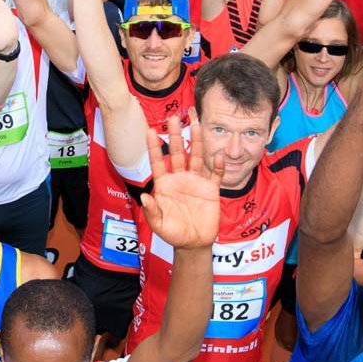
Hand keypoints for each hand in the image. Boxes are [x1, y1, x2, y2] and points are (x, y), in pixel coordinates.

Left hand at [139, 111, 220, 250]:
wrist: (194, 243)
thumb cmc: (173, 234)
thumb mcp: (159, 225)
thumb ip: (152, 211)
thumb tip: (144, 196)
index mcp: (164, 184)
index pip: (158, 162)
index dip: (154, 147)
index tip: (151, 131)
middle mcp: (180, 178)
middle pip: (178, 153)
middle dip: (175, 135)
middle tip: (174, 118)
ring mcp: (196, 182)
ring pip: (196, 157)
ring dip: (196, 141)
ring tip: (195, 124)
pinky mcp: (211, 189)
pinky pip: (215, 174)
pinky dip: (218, 166)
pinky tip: (218, 156)